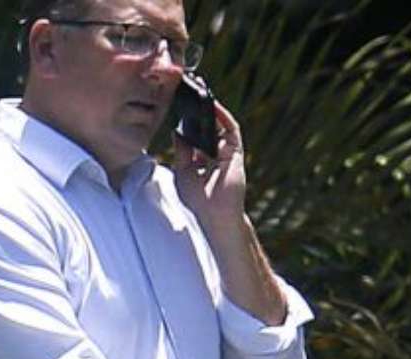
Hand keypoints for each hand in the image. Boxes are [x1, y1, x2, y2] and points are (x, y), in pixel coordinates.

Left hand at [172, 101, 246, 229]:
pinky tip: (212, 105)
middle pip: (206, 127)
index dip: (186, 121)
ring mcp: (226, 152)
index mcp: (200, 159)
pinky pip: (231, 129)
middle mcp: (214, 154)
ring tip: (199, 92)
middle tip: (187, 92)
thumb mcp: (182, 170)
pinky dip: (223, 116)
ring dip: (210, 109)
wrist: (215, 214)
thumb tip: (176, 131)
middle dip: (198, 111)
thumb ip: (182, 150)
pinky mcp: (235, 151)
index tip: (175, 106)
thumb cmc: (197, 199)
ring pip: (219, 125)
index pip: (194, 135)